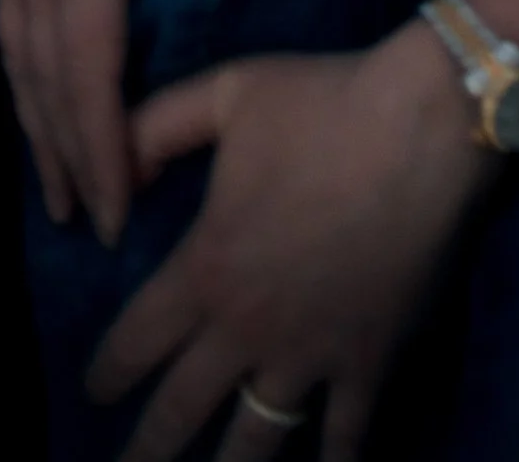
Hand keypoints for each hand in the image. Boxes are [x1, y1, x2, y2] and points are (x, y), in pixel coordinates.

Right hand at [0, 0, 330, 248]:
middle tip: (88, 231)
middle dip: (71, 161)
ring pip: (18, 58)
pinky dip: (18, 69)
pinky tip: (26, 74)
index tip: (113, 215)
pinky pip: (4, 20)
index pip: (92, 73)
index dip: (105, 149)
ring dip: (36, 124)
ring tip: (50, 183)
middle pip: (49, 85)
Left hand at [89, 35, 498, 461]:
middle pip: (180, 409)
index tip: (94, 392)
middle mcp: (248, 328)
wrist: (425, 125)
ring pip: (255, 440)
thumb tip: (116, 176)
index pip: (136, 341)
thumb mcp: (225, 93)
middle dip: (146, 450)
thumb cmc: (322, 103)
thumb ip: (156, 128)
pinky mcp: (369, 362)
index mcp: (206, 267)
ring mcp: (310, 355)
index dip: (107, 372)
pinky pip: (346, 435)